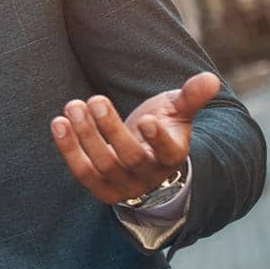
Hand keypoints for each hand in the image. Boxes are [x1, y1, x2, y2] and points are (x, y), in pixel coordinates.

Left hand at [49, 71, 219, 204]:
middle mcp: (149, 175)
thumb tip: (211, 79)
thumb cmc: (160, 127)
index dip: (158, 139)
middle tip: (95, 100)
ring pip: (103, 165)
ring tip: (73, 106)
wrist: (142, 155)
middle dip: (110, 128)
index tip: (147, 120)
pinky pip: (82, 172)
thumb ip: (191, 96)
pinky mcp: (100, 189)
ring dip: (84, 135)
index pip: (168, 151)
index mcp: (172, 155)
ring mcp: (124, 185)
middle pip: (130, 157)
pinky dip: (68, 148)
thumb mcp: (176, 111)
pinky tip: (58, 123)